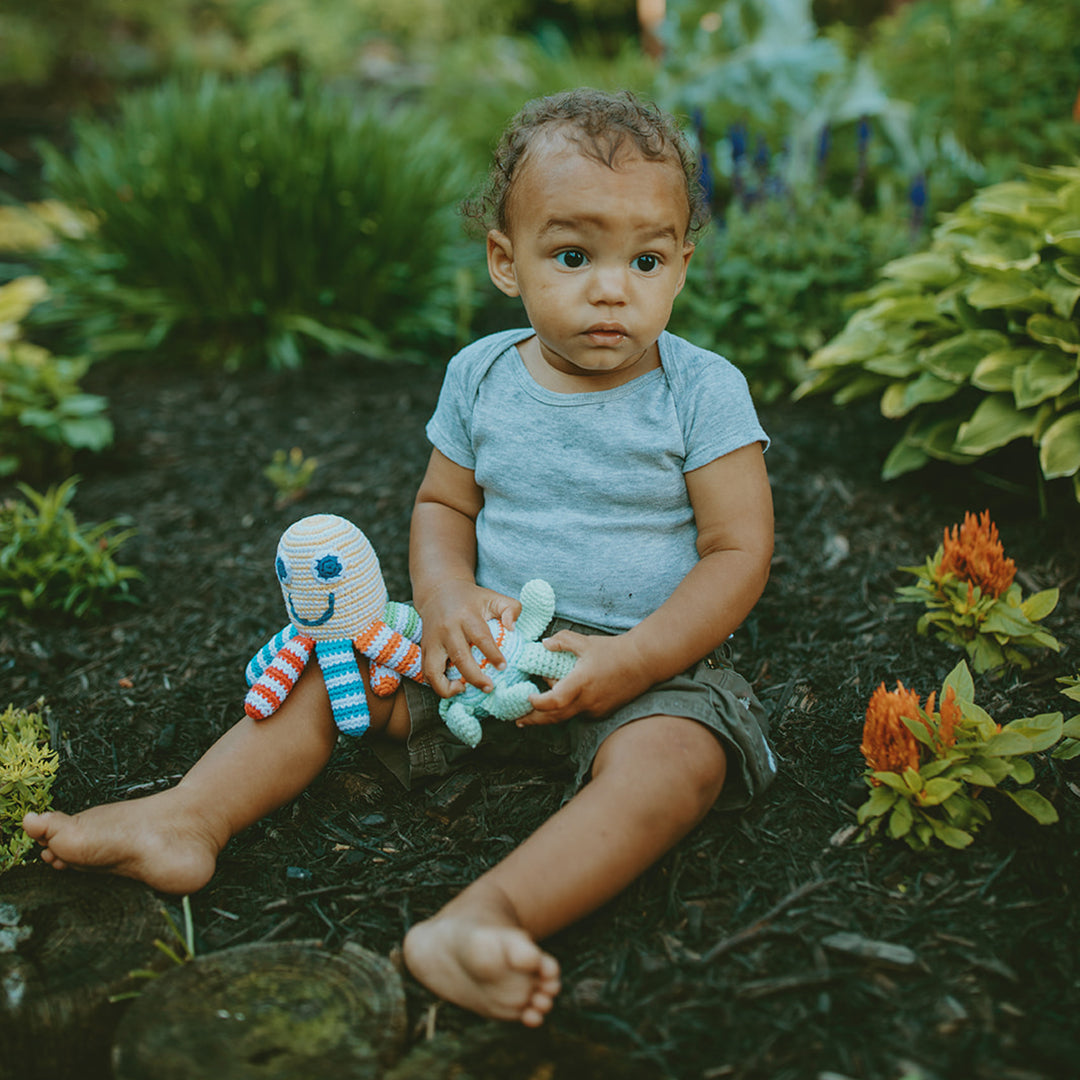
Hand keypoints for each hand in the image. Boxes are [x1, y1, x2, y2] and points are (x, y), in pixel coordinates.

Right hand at [417, 580, 520, 697]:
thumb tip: (512, 627)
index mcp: (467, 616)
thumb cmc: (471, 599)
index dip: (493, 654)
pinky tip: (453, 685)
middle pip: (460, 657)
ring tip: (464, 689)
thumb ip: (511, 608)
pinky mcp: (424, 648)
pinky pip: (426, 673)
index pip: (481, 637)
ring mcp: (432, 641)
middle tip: (489, 687)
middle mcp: (447, 629)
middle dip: (475, 677)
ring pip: (433, 670)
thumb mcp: (494, 597)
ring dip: (448, 687)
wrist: (439, 592)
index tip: (503, 667)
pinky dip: (437, 685)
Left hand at [515, 631, 653, 725]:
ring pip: (566, 716)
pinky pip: (579, 713)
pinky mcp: (602, 711)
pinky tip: (561, 701)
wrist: (642, 662)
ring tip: (533, 712)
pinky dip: (567, 709)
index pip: (553, 702)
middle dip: (534, 720)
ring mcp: (595, 709)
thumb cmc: (613, 650)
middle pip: (555, 717)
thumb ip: (562, 640)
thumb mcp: (585, 641)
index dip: (536, 703)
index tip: (526, 697)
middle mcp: (587, 700)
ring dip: (550, 715)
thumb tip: (544, 644)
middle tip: (518, 720)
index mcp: (580, 682)